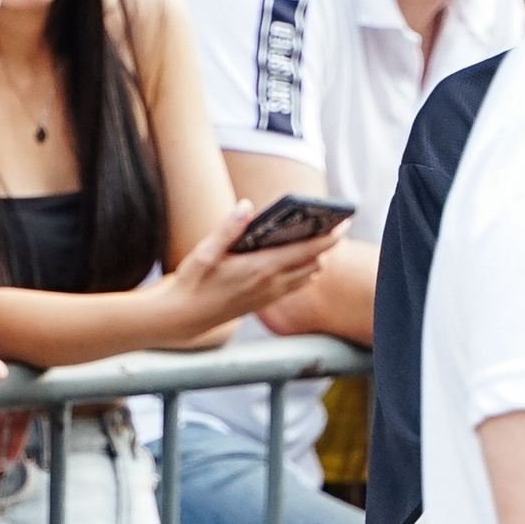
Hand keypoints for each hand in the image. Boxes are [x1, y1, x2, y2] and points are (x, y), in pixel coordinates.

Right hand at [147, 206, 346, 350]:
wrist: (181, 318)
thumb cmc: (192, 283)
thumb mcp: (205, 252)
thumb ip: (228, 228)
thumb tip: (247, 205)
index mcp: (260, 269)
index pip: (306, 251)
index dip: (328, 237)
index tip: (343, 223)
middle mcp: (270, 285)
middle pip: (313, 263)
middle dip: (325, 245)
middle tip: (331, 224)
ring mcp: (269, 296)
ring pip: (307, 276)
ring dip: (315, 259)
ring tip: (315, 239)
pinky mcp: (264, 303)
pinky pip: (294, 286)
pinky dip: (302, 272)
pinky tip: (295, 260)